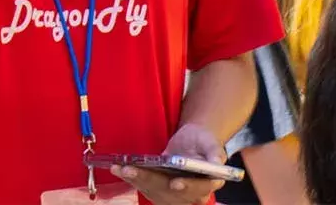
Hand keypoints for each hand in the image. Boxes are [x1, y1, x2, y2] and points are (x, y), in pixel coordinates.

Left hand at [110, 124, 226, 204]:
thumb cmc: (203, 142)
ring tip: (120, 168)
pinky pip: (146, 187)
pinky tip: (118, 169)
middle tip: (131, 170)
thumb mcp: (211, 142)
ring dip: (136, 181)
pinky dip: (132, 179)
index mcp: (209, 183)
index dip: (187, 187)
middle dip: (150, 181)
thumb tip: (217, 162)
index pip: (199, 190)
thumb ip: (215, 152)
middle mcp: (193, 193)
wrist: (193, 142)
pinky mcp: (160, 189)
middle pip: (171, 193)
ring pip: (155, 191)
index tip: (174, 183)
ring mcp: (175, 193)